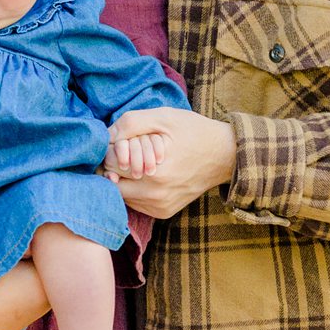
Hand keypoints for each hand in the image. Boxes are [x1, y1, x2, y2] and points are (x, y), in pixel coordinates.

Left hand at [103, 107, 233, 218]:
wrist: (224, 155)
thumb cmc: (193, 131)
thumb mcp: (163, 117)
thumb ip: (130, 124)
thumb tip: (105, 136)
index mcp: (154, 173)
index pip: (111, 165)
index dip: (113, 150)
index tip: (124, 141)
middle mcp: (156, 196)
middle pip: (113, 183)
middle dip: (116, 166)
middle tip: (131, 152)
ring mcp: (160, 207)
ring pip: (122, 195)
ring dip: (124, 179)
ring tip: (142, 163)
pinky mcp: (164, 212)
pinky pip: (136, 203)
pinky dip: (136, 189)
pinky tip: (148, 175)